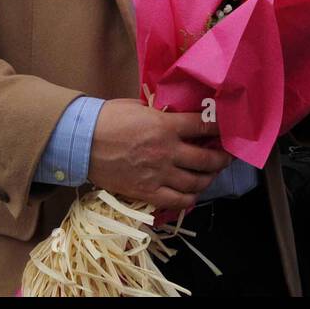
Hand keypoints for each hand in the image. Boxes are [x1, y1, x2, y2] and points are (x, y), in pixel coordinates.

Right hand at [88, 99, 231, 210]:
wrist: (81, 142)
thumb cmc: (107, 119)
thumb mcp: (138, 106)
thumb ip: (160, 113)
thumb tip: (176, 115)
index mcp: (165, 126)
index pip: (204, 127)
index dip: (220, 128)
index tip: (228, 129)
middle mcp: (167, 151)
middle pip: (207, 159)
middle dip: (222, 158)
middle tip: (227, 156)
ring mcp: (158, 174)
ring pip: (196, 182)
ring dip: (209, 179)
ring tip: (211, 174)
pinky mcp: (147, 192)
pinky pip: (178, 201)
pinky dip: (190, 198)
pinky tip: (192, 192)